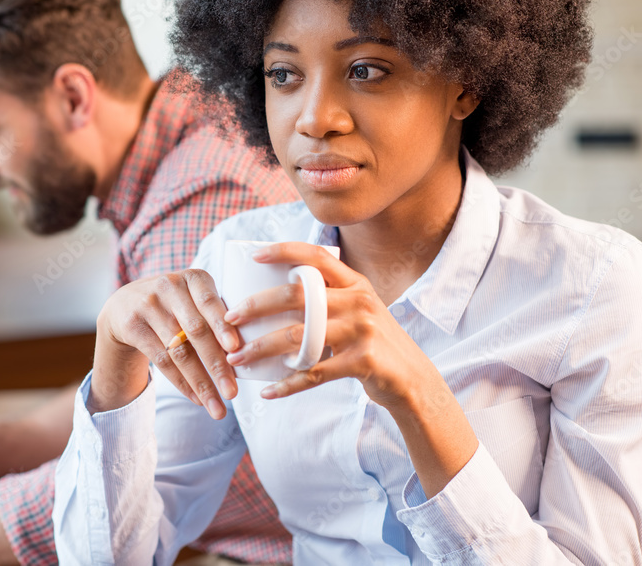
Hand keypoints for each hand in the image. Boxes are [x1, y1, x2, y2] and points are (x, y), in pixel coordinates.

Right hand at [92, 269, 242, 418]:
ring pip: (178, 351)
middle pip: (195, 331)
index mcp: (193, 278)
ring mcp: (147, 306)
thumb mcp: (195, 297)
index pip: (209, 302)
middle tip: (233, 393)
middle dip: (217, 365)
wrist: (125, 303)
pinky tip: (197, 398)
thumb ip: (217, 316)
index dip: (222, 325)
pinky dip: (182, 383)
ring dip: (200, 383)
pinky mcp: (131, 326)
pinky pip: (161, 360)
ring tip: (217, 407)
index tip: (236, 349)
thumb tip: (246, 353)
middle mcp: (169, 287)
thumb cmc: (176, 304)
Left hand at [222, 242, 447, 412]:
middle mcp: (358, 301)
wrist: (412, 378)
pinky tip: (268, 391)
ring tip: (236, 359)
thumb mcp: (359, 310)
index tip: (254, 256)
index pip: (316, 255)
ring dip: (261, 349)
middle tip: (229, 319)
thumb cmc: (374, 342)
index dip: (284, 251)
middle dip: (256, 306)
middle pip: (296, 295)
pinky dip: (288, 384)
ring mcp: (362, 331)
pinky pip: (314, 373)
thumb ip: (329, 298)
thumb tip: (275, 294)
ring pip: (299, 336)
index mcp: (355, 283)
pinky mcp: (363, 361)